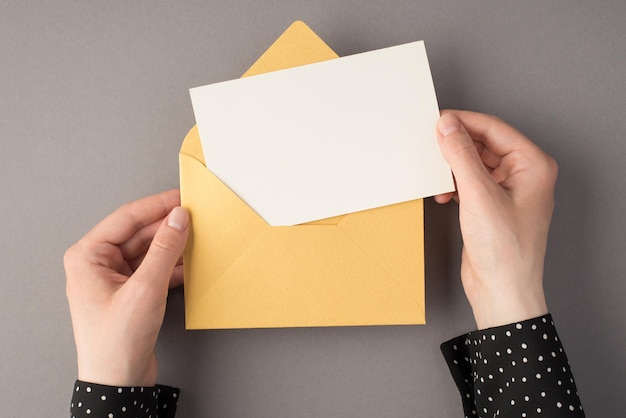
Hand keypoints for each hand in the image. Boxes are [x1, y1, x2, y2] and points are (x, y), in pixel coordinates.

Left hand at [65, 190, 188, 385]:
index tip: (182, 198)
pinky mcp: (131, 292)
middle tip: (196, 218)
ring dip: (172, 246)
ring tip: (198, 239)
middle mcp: (98, 264)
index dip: (157, 206)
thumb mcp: (145, 289)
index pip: (126, 218)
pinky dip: (172, 265)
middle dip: (168, 227)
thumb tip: (178, 219)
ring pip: (149, 250)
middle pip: (139, 234)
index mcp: (88, 256)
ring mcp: (115, 278)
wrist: (117, 382)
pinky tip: (192, 263)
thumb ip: (165, 250)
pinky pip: (153, 268)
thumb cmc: (116, 342)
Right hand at [435, 110, 556, 328]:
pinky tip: (443, 195)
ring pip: (473, 164)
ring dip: (452, 168)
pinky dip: (453, 186)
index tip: (437, 121)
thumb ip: (461, 156)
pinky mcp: (490, 206)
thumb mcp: (479, 196)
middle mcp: (523, 175)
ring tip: (435, 175)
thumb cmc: (506, 251)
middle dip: (456, 147)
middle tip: (430, 146)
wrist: (502, 292)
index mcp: (532, 165)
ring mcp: (506, 191)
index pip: (494, 129)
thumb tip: (448, 126)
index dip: (464, 122)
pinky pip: (468, 182)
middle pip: (483, 144)